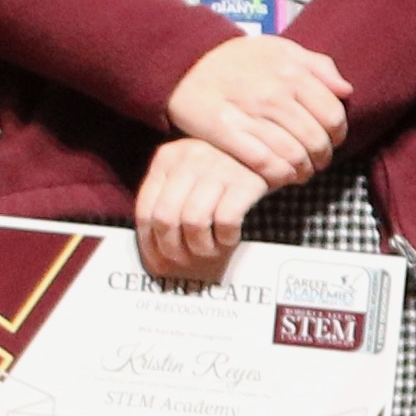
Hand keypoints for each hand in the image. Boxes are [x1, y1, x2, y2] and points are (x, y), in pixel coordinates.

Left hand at [134, 135, 266, 282]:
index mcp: (167, 158)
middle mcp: (189, 158)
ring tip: (210, 250)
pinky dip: (226, 238)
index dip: (149, 244)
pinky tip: (230, 238)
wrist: (270, 153)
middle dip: (173, 249)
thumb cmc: (225, 172)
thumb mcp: (189, 176)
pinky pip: (226, 221)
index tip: (159, 263)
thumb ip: (169, 202)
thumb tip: (155, 254)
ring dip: (201, 247)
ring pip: (193, 222)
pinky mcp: (246, 180)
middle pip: (166, 218)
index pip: (145, 210)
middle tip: (185, 260)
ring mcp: (218, 167)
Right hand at [168, 34, 351, 186]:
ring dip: (303, 170)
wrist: (186, 61)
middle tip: (318, 161)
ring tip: (302, 172)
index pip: (332, 113)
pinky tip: (282, 176)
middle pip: (315, 139)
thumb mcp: (280, 48)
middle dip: (323, 157)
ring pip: (293, 155)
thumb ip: (317, 65)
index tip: (333, 140)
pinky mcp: (227, 133)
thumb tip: (346, 90)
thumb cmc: (237, 57)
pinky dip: (280, 175)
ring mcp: (250, 114)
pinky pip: (265, 164)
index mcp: (291, 71)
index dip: (338, 134)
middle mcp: (273, 93)